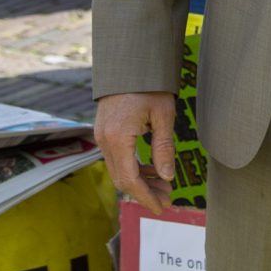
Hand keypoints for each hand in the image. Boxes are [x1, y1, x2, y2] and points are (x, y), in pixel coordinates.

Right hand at [97, 90, 178, 212]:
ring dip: (140, 181)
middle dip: (145, 192)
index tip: (161, 208)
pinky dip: (133, 168)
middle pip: (122, 179)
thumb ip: (164, 148)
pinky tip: (150, 169)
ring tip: (164, 185)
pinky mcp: (104, 132)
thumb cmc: (149, 85)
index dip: (146, 197)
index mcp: (118, 138)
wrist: (128, 63)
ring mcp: (101, 136)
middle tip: (168, 198)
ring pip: (118, 170)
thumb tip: (166, 177)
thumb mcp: (163, 116)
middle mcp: (105, 140)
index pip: (130, 180)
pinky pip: (116, 158)